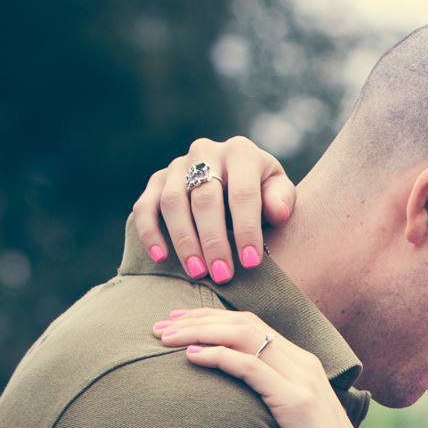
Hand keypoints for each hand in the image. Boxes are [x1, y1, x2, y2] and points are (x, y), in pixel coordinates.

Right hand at [135, 135, 294, 283]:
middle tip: (223, 275)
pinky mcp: (156, 181)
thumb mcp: (280, 190)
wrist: (239, 178)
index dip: (246, 229)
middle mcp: (205, 152)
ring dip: (184, 241)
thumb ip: (282, 199)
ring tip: (197, 273)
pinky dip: (149, 232)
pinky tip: (161, 258)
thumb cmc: (265, 191)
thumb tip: (278, 212)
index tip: (251, 263)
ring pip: (173, 202)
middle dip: (213, 240)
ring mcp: (177, 165)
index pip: (242, 193)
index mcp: (241, 153)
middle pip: (205, 199)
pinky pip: (145, 205)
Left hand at [151, 309, 388, 427]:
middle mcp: (305, 365)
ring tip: (165, 337)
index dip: (211, 319)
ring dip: (199, 331)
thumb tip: (236, 403)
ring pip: (244, 336)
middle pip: (244, 323)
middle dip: (197, 319)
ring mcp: (302, 381)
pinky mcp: (296, 402)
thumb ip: (272, 402)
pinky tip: (191, 356)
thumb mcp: (294, 423)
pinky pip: (249, 367)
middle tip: (159, 325)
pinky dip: (217, 356)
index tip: (177, 323)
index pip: (252, 325)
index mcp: (304, 365)